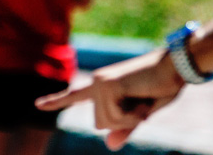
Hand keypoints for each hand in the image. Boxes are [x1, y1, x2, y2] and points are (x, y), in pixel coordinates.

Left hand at [35, 49, 185, 150]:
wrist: (175, 67)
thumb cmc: (161, 87)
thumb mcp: (141, 114)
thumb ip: (124, 128)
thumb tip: (109, 146)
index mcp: (101, 87)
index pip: (74, 96)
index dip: (55, 102)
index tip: (37, 105)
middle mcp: (96, 83)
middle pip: (99, 124)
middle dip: (124, 122)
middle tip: (140, 103)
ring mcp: (100, 83)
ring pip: (107, 122)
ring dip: (130, 118)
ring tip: (141, 99)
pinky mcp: (109, 86)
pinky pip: (117, 116)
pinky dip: (134, 115)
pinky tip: (142, 98)